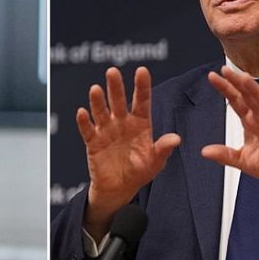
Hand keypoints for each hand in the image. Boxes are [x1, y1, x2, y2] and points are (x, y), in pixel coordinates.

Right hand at [75, 66, 180, 225]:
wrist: (119, 188)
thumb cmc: (140, 172)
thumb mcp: (155, 162)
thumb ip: (163, 149)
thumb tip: (176, 138)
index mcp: (141, 124)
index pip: (142, 101)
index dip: (142, 86)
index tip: (142, 71)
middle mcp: (122, 122)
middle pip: (119, 101)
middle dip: (116, 87)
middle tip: (112, 71)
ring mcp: (107, 130)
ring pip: (101, 112)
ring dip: (98, 101)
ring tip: (95, 89)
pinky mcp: (93, 142)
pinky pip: (88, 130)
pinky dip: (84, 122)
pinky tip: (82, 112)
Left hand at [201, 65, 258, 195]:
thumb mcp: (244, 161)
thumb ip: (225, 155)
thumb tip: (204, 151)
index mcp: (251, 123)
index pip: (236, 102)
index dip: (226, 90)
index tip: (213, 78)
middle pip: (247, 97)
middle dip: (236, 83)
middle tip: (225, 71)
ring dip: (254, 90)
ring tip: (243, 79)